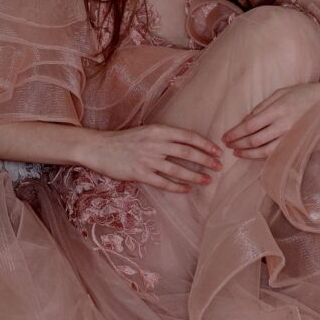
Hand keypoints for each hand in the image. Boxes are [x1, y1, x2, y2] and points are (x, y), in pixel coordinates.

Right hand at [81, 123, 224, 192]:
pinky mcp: (140, 174)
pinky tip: (187, 190)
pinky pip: (164, 182)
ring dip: (195, 176)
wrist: (100, 148)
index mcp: (159, 130)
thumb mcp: (146, 131)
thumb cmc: (125, 140)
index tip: (217, 151)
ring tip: (207, 180)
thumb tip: (187, 144)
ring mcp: (148, 160)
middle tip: (219, 166)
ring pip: (178, 169)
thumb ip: (165, 136)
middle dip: (206, 160)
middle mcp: (156, 144)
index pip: (188, 137)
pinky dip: (178, 187)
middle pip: (187, 153)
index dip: (205, 144)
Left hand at [221, 81, 319, 159]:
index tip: (225, 137)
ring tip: (237, 153)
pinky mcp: (297, 143)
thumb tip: (246, 120)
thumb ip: (262, 107)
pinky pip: (277, 153)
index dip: (235, 133)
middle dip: (238, 144)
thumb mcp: (280, 93)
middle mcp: (282, 125)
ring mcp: (290, 136)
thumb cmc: (303, 93)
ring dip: (248, 153)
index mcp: (276, 110)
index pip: (250, 125)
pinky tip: (255, 155)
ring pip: (265, 151)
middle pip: (254, 140)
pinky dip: (263, 156)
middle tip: (227, 146)